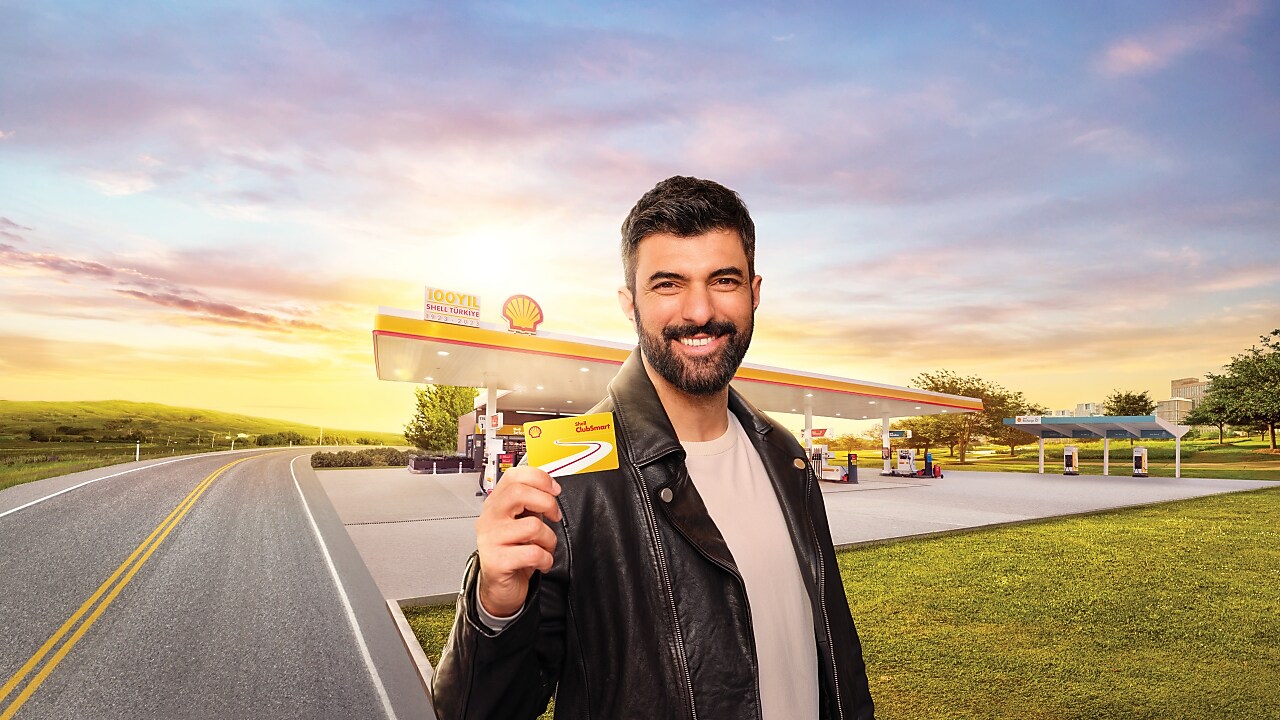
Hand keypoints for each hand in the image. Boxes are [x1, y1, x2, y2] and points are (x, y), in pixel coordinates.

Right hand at [475, 466, 562, 617]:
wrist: (498, 587)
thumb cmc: (512, 552)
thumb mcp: (520, 522)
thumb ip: (530, 503)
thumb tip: (549, 487)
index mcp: (496, 504)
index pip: (514, 476)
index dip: (539, 478)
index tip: (554, 490)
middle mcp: (490, 518)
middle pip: (518, 493)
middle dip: (546, 503)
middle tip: (553, 516)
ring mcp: (491, 539)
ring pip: (532, 526)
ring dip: (549, 539)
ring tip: (544, 547)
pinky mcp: (497, 561)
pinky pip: (533, 553)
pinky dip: (545, 559)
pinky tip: (541, 562)